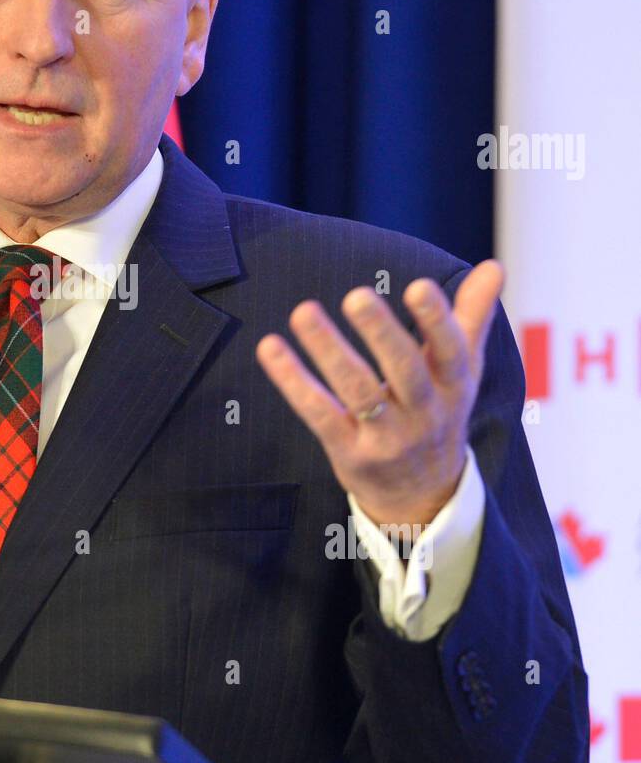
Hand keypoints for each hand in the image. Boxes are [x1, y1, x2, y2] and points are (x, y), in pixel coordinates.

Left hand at [256, 260, 504, 527]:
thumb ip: (472, 316)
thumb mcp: (462, 369)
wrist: (424, 496)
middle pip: (405, 371)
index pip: (451, 351)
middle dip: (382, 334)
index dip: (437, 320)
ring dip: (329, 351)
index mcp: (454, 386)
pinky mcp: (349, 452)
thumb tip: (493, 265)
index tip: (419, 286)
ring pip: (358, 391)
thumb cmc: (440, 412)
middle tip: (356, 295)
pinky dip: (292, 381)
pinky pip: (319, 413)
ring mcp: (386, 436)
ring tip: (303, 312)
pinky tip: (270, 348)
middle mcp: (425, 412)